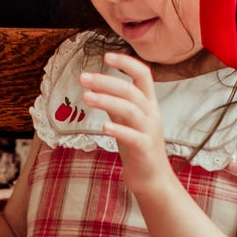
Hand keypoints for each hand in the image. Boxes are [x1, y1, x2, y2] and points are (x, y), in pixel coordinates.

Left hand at [79, 53, 175, 199]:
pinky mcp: (145, 150)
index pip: (143, 74)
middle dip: (106, 81)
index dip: (126, 63)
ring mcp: (149, 131)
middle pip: (131, 90)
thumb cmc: (138, 148)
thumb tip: (96, 87)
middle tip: (83, 78)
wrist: (153, 180)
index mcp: (148, 104)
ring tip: (86, 97)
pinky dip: (118, 130)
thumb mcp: (127, 121)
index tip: (106, 56)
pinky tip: (102, 127)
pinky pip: (133, 136)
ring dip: (107, 101)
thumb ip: (116, 104)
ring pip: (130, 109)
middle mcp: (151, 114)